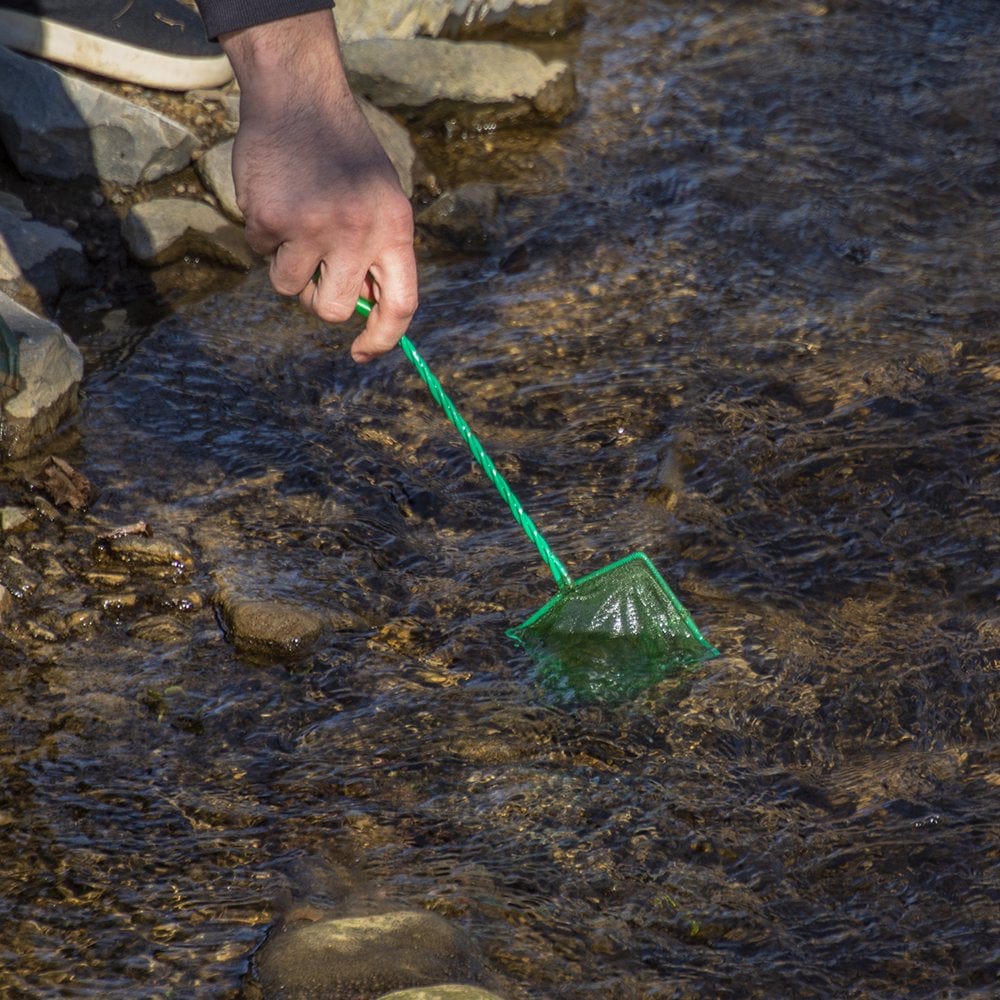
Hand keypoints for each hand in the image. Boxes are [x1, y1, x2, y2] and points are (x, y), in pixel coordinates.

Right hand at [220, 11, 417, 360]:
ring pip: (290, 287)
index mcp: (395, 229)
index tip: (363, 354)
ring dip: (287, 264)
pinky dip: (264, 233)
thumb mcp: (382, 198)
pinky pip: (261, 253)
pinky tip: (276, 195)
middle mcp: (358, 232)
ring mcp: (313, 226)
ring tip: (295, 219)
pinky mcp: (271, 219)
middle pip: (333, 310)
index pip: (401, 304)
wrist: (300, 95)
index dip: (383, 339)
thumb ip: (379, 252)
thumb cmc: (345, 153)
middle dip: (319, 301)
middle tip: (315, 272)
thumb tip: (367, 309)